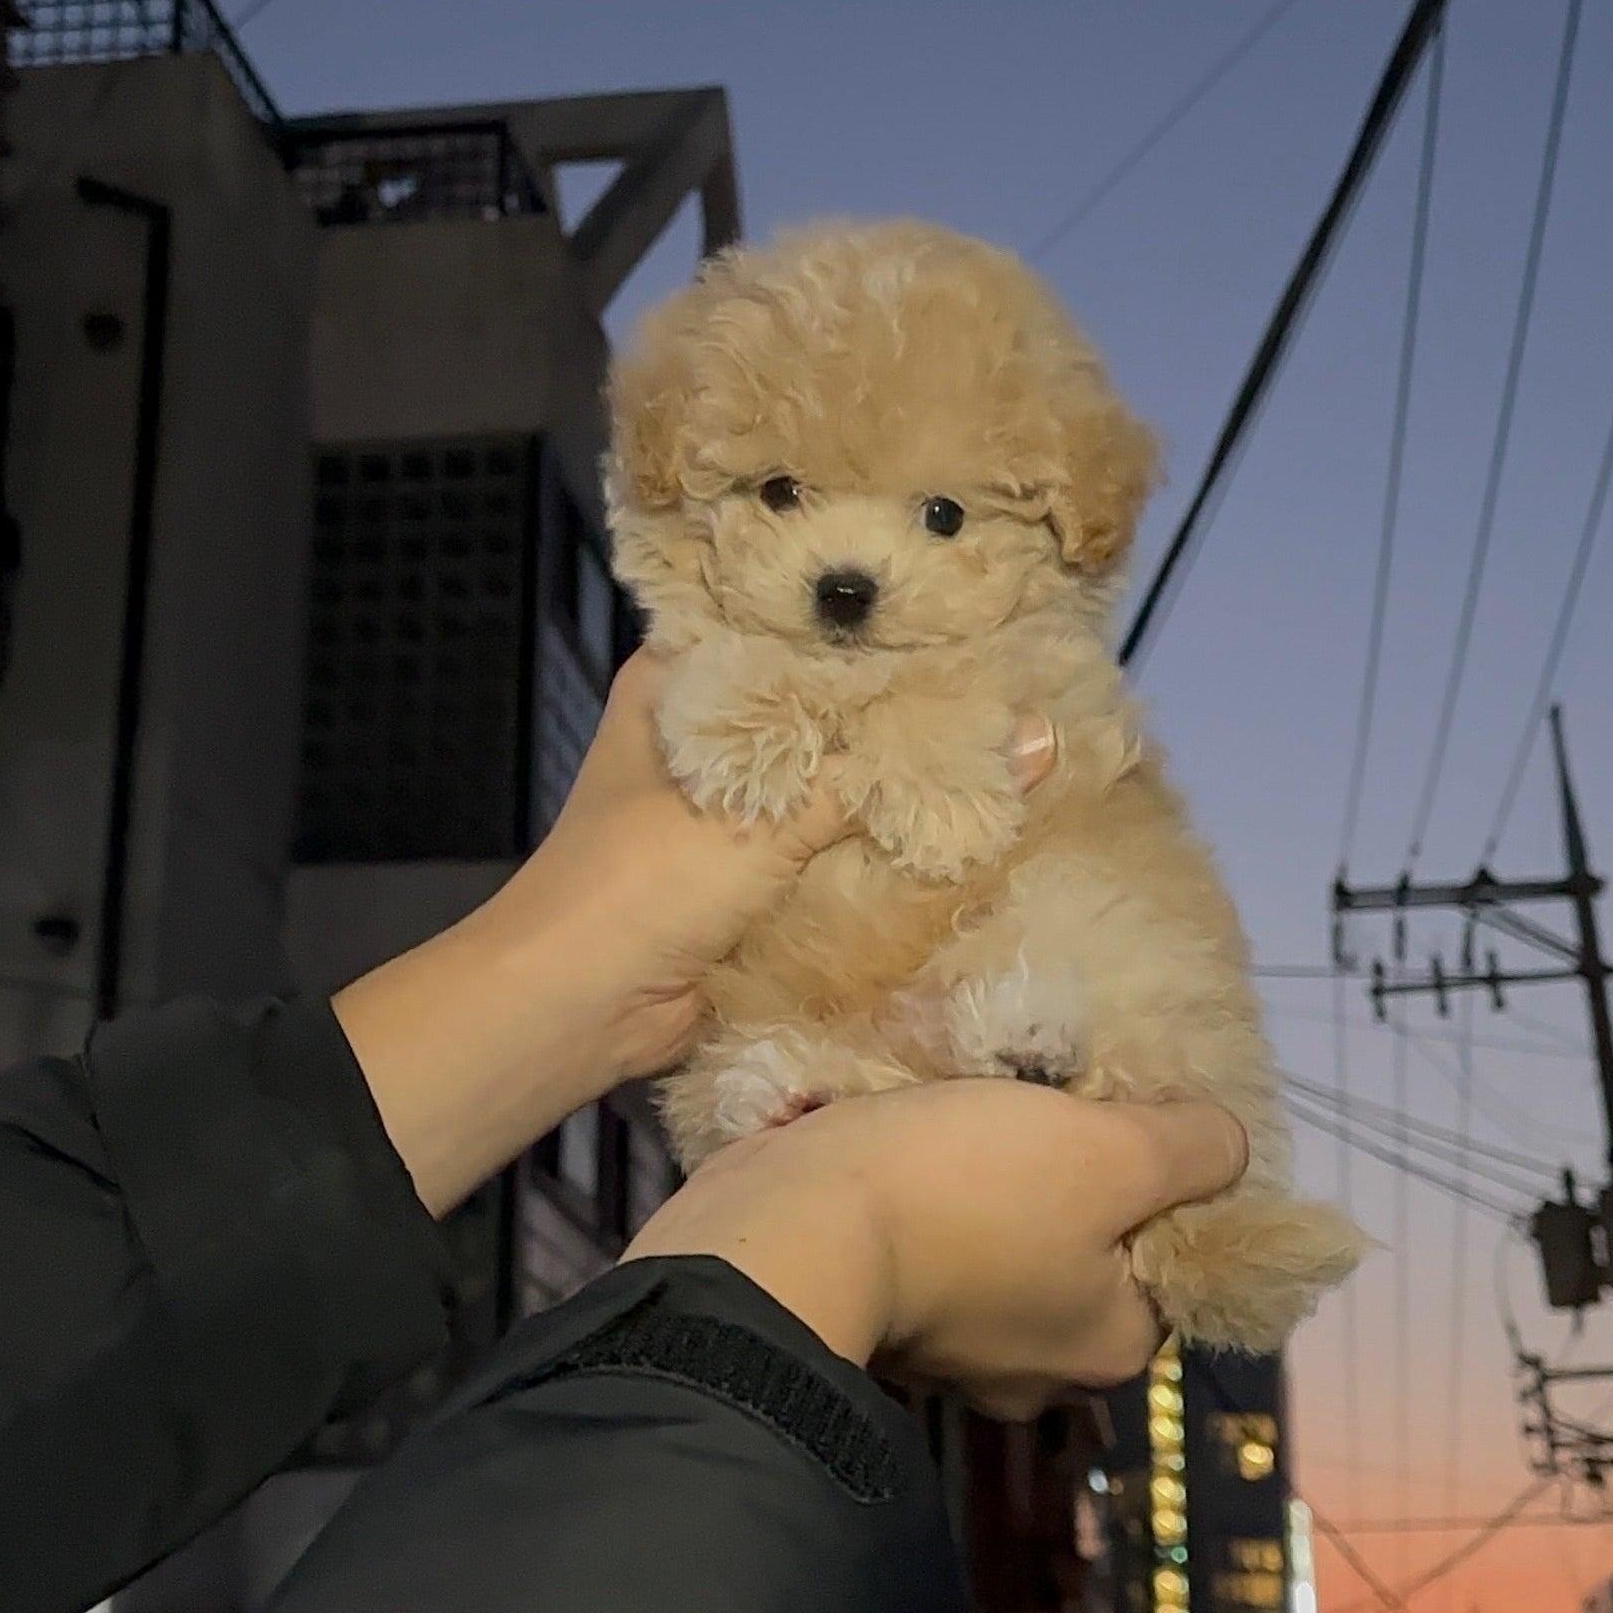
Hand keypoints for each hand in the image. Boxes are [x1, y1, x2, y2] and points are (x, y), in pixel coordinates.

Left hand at [331, 652, 1059, 1214]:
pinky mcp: (744, 868)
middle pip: (818, 698)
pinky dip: (877, 837)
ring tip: (1006, 739)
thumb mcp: (774, 815)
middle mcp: (702, 725)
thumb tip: (1035, 739)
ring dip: (894, 773)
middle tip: (1012, 676)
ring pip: (826, 771)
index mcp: (680, 677)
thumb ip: (895, 775)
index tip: (970, 605)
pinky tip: (958, 820)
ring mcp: (723, 800)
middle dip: (901, 700)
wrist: (576, 1007)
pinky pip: (825, 839)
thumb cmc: (645, 882)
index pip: (792, 620)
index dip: (874, 617)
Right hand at [620, 1080, 1245, 1416]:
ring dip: (980, 1184)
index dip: (1155, 1187)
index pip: (1165, 1265)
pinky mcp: (873, 1314)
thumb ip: (1192, 1148)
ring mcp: (945, 1351)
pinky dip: (914, 1195)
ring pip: (992, 1243)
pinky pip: (918, 1241)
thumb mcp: (1110, 1150)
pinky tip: (906, 1135)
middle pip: (1077, 1254)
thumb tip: (1229, 1146)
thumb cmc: (967, 1192)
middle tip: (1044, 1103)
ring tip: (968, 1105)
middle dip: (1059, 1182)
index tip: (1119, 1120)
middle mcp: (1033, 1371)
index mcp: (1105, 1347)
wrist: (790, 1227)